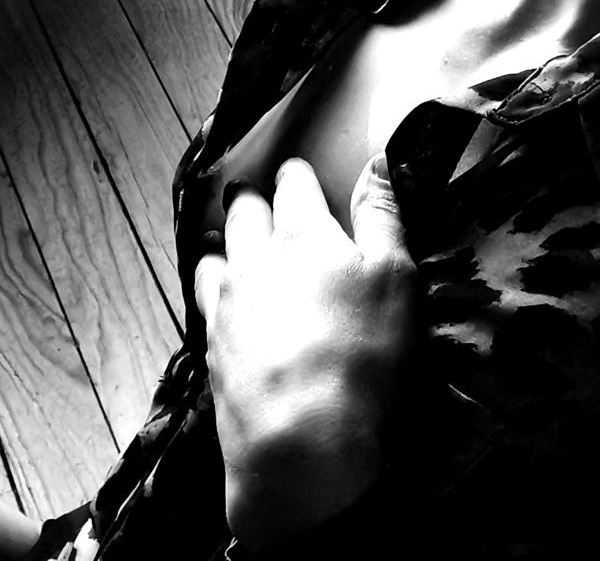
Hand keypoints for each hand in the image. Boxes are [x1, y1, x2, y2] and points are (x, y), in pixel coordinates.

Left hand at [194, 157, 412, 544]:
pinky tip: (216, 294)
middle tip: (250, 193)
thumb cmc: (363, 354)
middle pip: (244, 214)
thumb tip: (376, 162)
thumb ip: (383, 215)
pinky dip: (209, 285)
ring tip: (223, 238)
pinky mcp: (211, 346)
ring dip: (222, 240)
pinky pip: (203, 299)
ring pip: (215, 254)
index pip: (293, 185)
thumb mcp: (396, 277)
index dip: (297, 174)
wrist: (301, 438)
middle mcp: (256, 259)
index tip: (298, 170)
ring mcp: (227, 303)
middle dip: (250, 199)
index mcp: (305, 234)